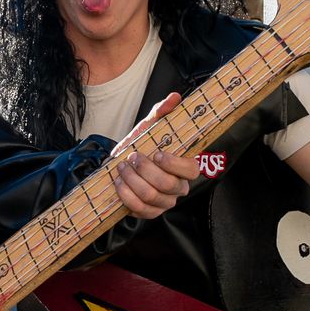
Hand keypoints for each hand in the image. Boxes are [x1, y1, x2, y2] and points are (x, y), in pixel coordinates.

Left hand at [111, 94, 198, 217]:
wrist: (120, 165)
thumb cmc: (140, 146)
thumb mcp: (148, 128)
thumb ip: (161, 112)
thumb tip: (174, 97)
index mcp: (184, 168)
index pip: (191, 170)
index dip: (174, 164)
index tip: (157, 153)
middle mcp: (178, 188)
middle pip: (167, 184)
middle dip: (144, 170)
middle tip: (132, 158)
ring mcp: (164, 203)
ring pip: (150, 196)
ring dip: (132, 180)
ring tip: (122, 168)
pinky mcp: (149, 213)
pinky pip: (138, 208)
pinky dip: (125, 194)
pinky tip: (119, 182)